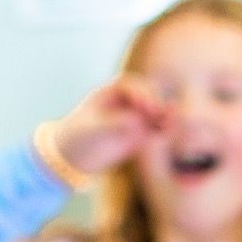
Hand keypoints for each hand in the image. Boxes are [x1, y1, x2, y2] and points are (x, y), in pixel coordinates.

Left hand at [49, 76, 168, 176]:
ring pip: (156, 112)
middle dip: (157, 103)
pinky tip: (168, 132)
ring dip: (165, 116)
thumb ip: (113, 123)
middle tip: (160, 116)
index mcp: (113, 90)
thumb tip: (136, 121)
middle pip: (150, 95)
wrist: (72, 155)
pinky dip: (163, 129)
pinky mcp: (140, 132)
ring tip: (170, 124)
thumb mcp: (92, 128)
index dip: (143, 93)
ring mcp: (136, 115)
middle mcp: (128, 99)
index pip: (133, 86)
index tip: (148, 106)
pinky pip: (156, 128)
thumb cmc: (77, 136)